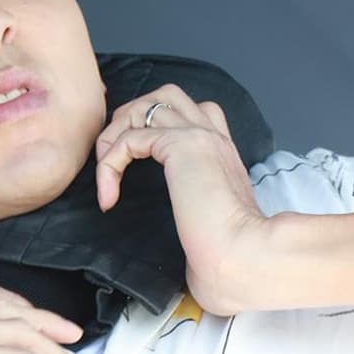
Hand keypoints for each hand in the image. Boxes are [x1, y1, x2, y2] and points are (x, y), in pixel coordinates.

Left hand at [94, 83, 268, 313]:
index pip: (189, 113)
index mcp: (221, 154)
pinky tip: (109, 196)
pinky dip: (109, 164)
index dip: (151, 128)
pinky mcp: (181, 145)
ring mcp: (199, 136)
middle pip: (165, 96)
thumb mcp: (208, 223)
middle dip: (130, 118)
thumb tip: (183, 244)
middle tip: (114, 158)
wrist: (246, 256)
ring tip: (106, 172)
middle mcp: (213, 137)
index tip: (129, 165)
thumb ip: (193, 214)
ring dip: (115, 134)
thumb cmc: (230, 254)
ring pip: (143, 107)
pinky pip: (128, 138)